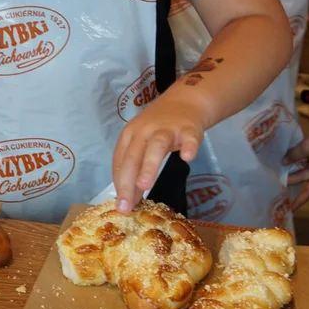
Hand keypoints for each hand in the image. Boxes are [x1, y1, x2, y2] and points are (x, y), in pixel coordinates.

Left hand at [112, 92, 204, 214]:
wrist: (185, 102)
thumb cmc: (158, 127)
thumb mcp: (141, 142)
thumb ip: (136, 167)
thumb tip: (129, 199)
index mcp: (130, 134)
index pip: (120, 160)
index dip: (119, 183)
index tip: (120, 206)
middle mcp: (145, 130)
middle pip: (133, 156)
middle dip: (128, 182)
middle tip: (126, 205)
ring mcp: (167, 129)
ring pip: (156, 146)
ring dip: (149, 166)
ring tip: (145, 186)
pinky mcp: (188, 129)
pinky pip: (189, 138)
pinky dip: (189, 147)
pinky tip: (187, 158)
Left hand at [283, 110, 308, 209]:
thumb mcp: (308, 147)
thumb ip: (294, 155)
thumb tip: (284, 161)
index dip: (299, 200)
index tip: (290, 209)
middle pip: (305, 179)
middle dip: (292, 181)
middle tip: (275, 185)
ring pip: (305, 170)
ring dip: (294, 170)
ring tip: (278, 172)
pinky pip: (308, 161)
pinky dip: (298, 161)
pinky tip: (287, 159)